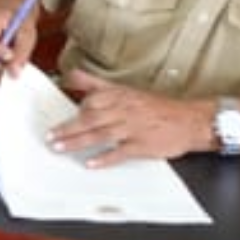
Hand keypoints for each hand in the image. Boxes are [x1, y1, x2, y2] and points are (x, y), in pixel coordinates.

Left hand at [49, 70, 209, 165]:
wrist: (190, 120)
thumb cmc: (157, 107)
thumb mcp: (126, 90)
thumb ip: (96, 85)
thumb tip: (71, 76)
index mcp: (121, 95)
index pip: (93, 99)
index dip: (75, 108)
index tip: (55, 115)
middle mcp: (125, 110)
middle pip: (92, 117)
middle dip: (69, 127)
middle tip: (50, 135)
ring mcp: (133, 128)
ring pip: (101, 134)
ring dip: (78, 141)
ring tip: (60, 147)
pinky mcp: (142, 145)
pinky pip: (120, 152)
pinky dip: (105, 158)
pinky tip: (91, 163)